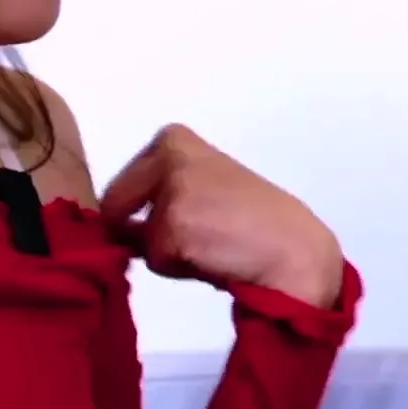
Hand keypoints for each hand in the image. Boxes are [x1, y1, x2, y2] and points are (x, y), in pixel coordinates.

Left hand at [98, 124, 344, 307]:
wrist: (294, 250)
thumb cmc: (257, 221)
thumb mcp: (207, 186)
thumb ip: (163, 192)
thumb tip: (113, 227)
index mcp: (176, 139)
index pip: (122, 182)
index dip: (141, 209)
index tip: (186, 212)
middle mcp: (169, 156)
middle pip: (115, 208)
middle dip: (144, 231)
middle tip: (198, 234)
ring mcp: (172, 192)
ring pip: (141, 240)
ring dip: (169, 252)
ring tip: (215, 243)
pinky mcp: (174, 229)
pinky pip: (157, 263)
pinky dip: (181, 269)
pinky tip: (216, 257)